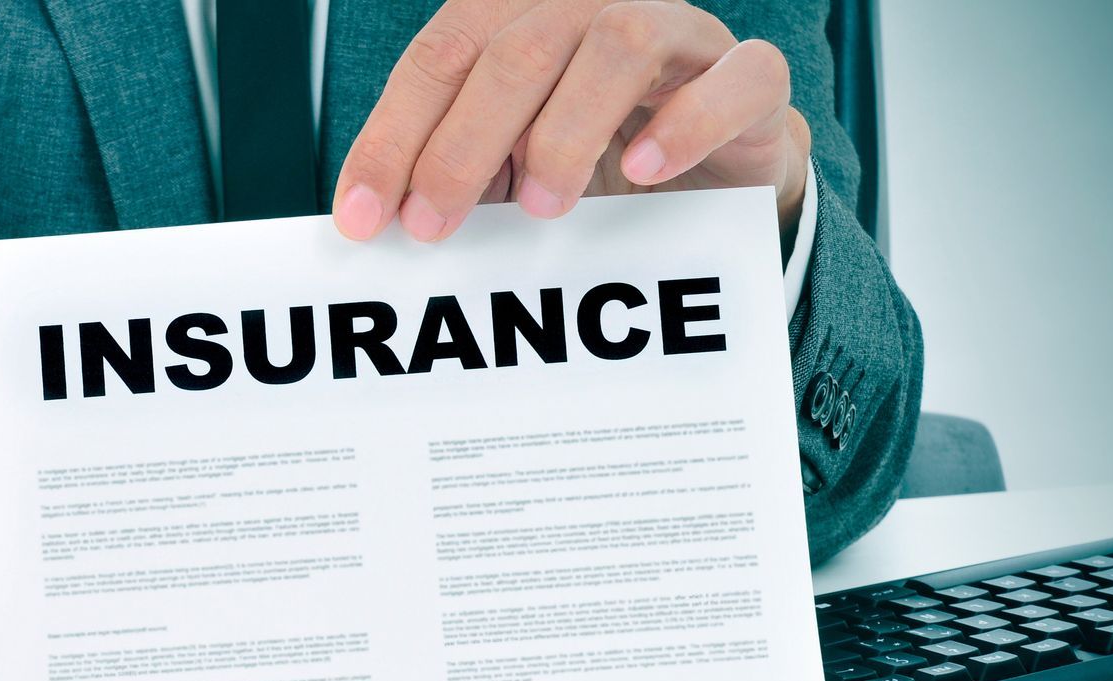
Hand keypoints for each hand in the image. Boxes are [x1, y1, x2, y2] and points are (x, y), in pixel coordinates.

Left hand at [333, 0, 810, 241]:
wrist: (714, 173)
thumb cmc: (591, 162)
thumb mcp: (502, 169)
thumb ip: (444, 173)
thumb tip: (366, 220)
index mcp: (521, 14)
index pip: (440, 58)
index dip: (393, 136)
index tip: (362, 218)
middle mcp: (594, 5)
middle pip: (516, 52)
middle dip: (461, 146)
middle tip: (432, 226)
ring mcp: (679, 32)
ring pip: (617, 44)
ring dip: (564, 133)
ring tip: (539, 207)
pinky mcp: (749, 76)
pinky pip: (735, 79)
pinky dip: (687, 124)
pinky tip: (644, 171)